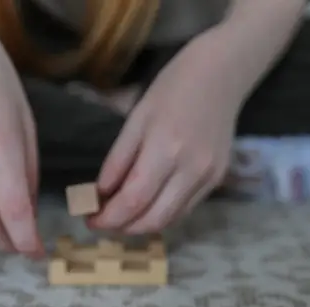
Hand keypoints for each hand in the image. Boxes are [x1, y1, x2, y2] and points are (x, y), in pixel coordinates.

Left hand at [87, 29, 243, 233]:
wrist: (221, 75)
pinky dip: (161, 215)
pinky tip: (146, 206)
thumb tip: (100, 195)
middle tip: (102, 222)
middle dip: (122, 228)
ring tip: (120, 217)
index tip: (89, 219)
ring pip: (170, 220)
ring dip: (141, 226)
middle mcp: (191, 170)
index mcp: (165, 149)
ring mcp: (208, 178)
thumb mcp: (136, 118)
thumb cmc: (172, 88)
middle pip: (153, 219)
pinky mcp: (217, 180)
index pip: (133, 200)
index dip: (108, 217)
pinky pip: (185, 209)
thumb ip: (118, 160)